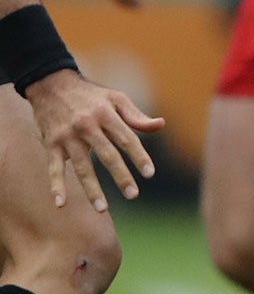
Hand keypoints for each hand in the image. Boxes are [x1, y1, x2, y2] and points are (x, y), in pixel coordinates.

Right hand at [23, 69, 162, 210]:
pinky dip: (56, 186)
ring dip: (91, 189)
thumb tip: (161, 125)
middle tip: (133, 194)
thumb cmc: (91, 96)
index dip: (139, 156)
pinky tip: (60, 204)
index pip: (126, 139)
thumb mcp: (116, 98)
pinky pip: (54, 168)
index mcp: (106, 114)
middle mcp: (87, 125)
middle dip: (121, 176)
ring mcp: (67, 136)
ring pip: (81, 166)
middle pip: (107, 155)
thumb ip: (136, 116)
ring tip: (103, 208)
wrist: (51, 85)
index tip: (150, 173)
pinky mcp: (52, 144)